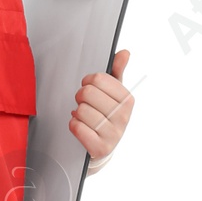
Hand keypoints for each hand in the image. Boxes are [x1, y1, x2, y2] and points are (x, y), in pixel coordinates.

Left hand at [69, 47, 132, 166]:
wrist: (104, 147)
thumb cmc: (107, 116)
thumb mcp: (113, 94)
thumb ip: (117, 71)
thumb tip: (124, 53)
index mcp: (127, 100)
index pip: (98, 79)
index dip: (87, 81)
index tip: (89, 86)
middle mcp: (123, 116)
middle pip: (87, 93)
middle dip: (80, 96)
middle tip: (84, 103)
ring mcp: (113, 134)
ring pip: (81, 111)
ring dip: (77, 113)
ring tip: (83, 116)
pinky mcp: (100, 148)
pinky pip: (77, 127)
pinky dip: (73, 125)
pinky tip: (80, 126)